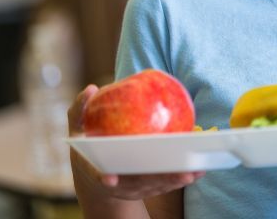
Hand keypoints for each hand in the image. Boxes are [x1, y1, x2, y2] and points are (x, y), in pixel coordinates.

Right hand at [68, 85, 203, 200]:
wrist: (95, 170)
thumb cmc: (89, 142)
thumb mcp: (78, 126)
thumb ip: (80, 109)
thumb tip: (90, 88)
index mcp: (95, 168)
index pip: (96, 174)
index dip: (103, 177)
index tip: (111, 179)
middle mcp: (115, 182)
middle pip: (137, 184)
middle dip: (158, 181)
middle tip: (180, 173)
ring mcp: (132, 188)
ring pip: (155, 186)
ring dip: (174, 180)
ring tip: (195, 170)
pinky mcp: (146, 187)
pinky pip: (165, 183)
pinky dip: (180, 177)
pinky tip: (199, 169)